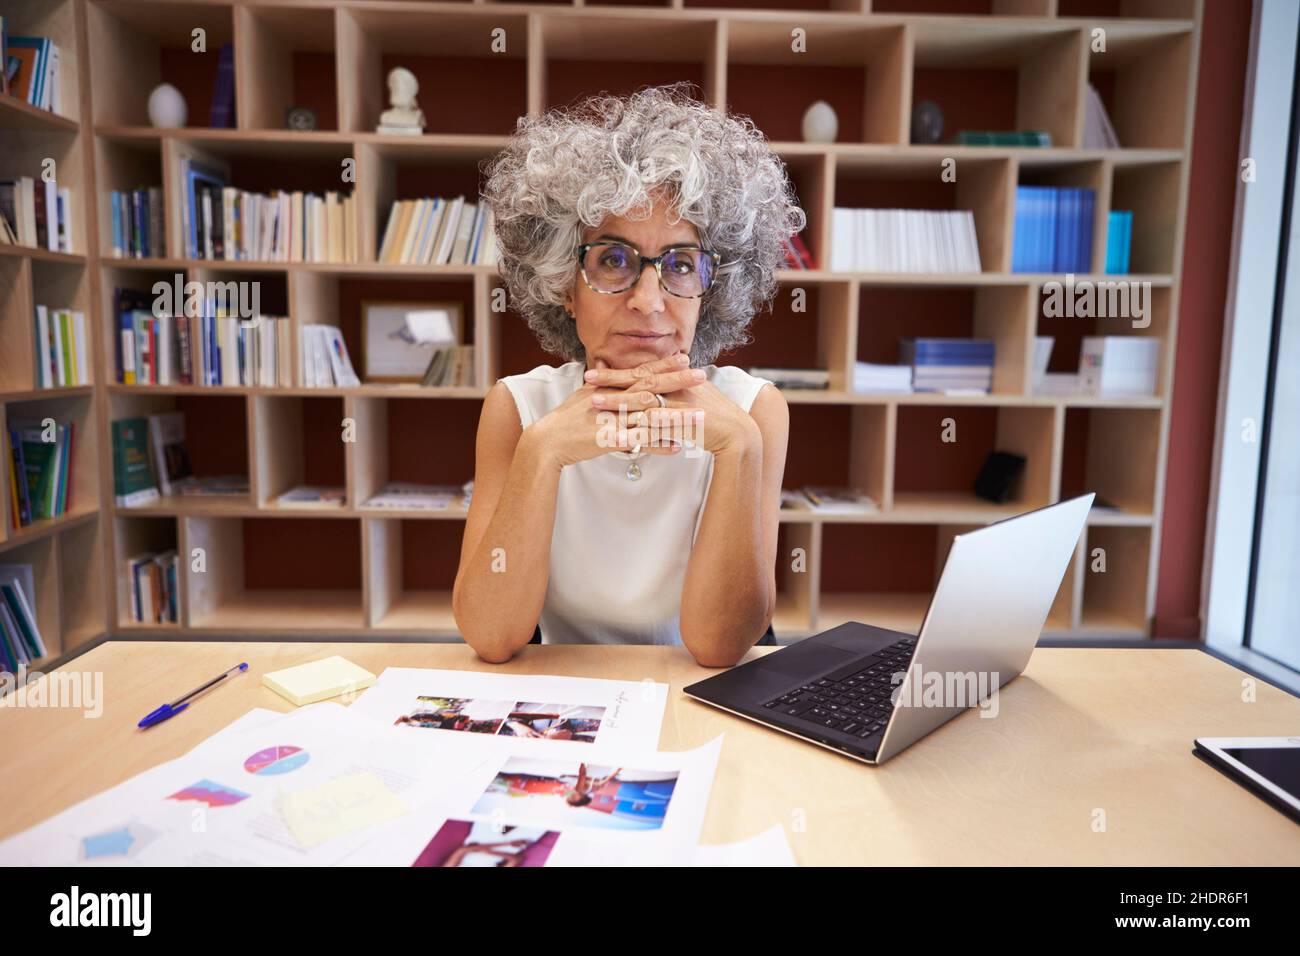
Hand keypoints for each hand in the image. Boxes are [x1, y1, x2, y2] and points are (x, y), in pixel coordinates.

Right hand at [527, 353, 696, 468]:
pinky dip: (658, 445)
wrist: (548, 440)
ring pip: (650, 415)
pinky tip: (677, 447)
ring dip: (677, 416)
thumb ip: (603, 387)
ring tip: (701, 415)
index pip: (640, 372)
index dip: (663, 365)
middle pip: (650, 387)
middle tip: (702, 376)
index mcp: (609, 388)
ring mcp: (613, 420)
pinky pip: (640, 444)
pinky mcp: (610, 440)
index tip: (684, 358)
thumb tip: (610, 374)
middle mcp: (613, 400)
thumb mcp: (585, 397)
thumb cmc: (566, 420)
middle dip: (678, 381)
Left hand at [584, 355, 760, 457]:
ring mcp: (681, 406)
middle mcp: (678, 389)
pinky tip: (619, 432)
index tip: (597, 370)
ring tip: (595, 403)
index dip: (620, 372)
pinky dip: (638, 429)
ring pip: (644, 402)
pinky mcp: (684, 424)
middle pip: (639, 382)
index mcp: (678, 381)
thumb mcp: (695, 397)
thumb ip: (677, 390)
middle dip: (612, 381)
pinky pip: (657, 427)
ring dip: (619, 402)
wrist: (738, 433)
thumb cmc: (717, 418)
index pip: (644, 373)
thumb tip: (662, 386)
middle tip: (587, 378)